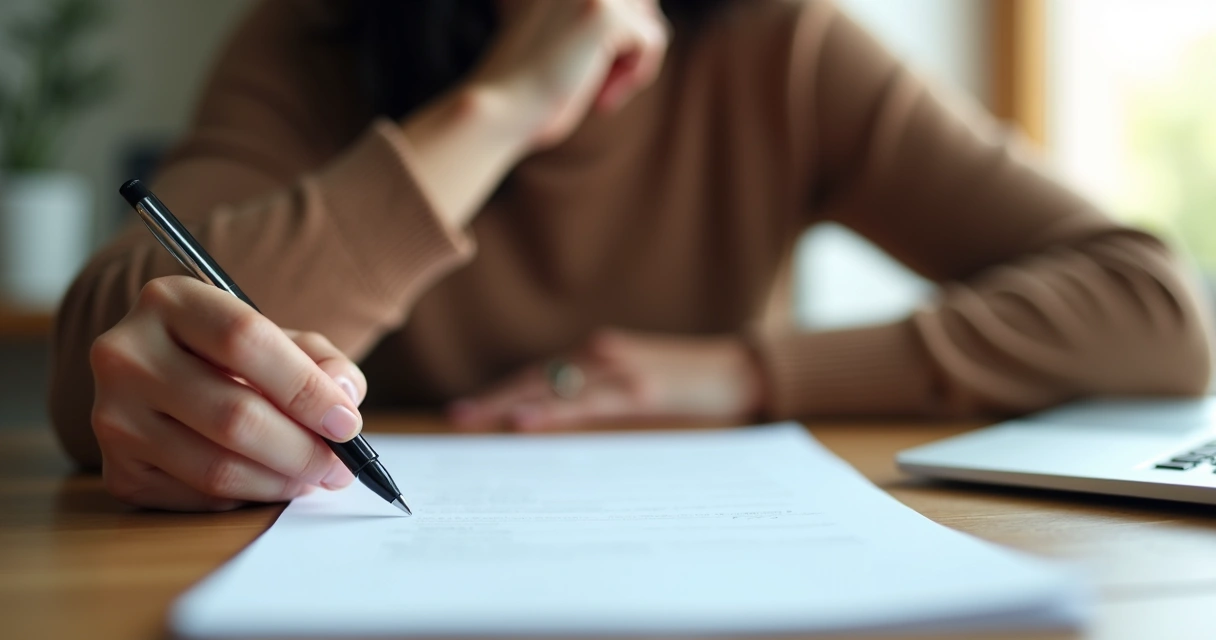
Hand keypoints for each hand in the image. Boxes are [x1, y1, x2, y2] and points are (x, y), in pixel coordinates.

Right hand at [89, 276, 367, 510]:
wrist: (170, 381)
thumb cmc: (237, 358)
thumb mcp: (281, 339)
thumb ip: (322, 360)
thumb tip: (344, 397)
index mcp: (170, 300)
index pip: (244, 340)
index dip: (305, 388)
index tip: (347, 423)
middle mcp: (127, 354)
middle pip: (233, 414)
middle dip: (302, 449)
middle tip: (341, 466)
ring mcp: (113, 415)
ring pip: (217, 467)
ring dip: (281, 481)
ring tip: (316, 477)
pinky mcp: (117, 470)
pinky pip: (198, 497)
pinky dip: (248, 497)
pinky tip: (271, 482)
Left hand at [448, 329, 765, 430]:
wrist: (739, 372)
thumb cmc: (687, 387)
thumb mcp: (634, 393)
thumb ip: (596, 401)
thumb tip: (552, 423)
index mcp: (597, 357)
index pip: (538, 375)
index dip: (501, 391)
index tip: (467, 410)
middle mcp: (601, 356)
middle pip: (535, 377)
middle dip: (493, 398)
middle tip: (456, 416)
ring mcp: (619, 370)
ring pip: (553, 387)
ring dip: (510, 403)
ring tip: (474, 418)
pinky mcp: (640, 389)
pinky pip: (588, 403)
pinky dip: (553, 410)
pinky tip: (525, 420)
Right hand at [472, 0, 669, 148]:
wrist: (501, 110)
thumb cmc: (531, 86)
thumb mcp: (569, 38)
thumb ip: (598, 19)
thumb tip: (649, 10)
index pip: (631, 0)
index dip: (621, 39)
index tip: (591, 70)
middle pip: (644, 7)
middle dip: (630, 49)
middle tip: (594, 85)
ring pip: (650, 23)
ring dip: (631, 64)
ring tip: (596, 90)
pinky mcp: (604, 14)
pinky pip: (653, 42)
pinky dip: (636, 77)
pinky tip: (600, 97)